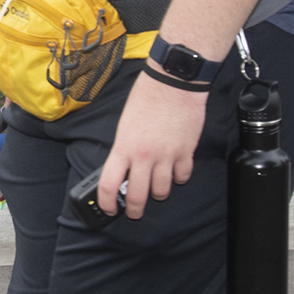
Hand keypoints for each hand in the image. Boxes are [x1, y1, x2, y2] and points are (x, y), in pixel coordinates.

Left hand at [99, 69, 207, 218]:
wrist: (174, 82)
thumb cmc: (147, 97)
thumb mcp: (124, 124)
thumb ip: (124, 149)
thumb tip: (123, 169)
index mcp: (123, 147)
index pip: (109, 185)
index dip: (106, 203)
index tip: (109, 208)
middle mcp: (144, 156)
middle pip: (137, 196)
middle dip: (134, 209)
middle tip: (134, 211)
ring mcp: (167, 156)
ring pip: (162, 191)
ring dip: (158, 193)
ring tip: (156, 189)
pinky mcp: (186, 152)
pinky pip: (183, 177)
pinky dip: (179, 178)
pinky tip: (174, 172)